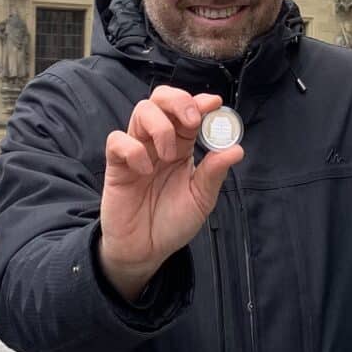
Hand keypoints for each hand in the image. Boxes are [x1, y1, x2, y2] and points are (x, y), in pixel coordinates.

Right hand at [97, 86, 244, 300]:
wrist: (145, 251)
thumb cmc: (172, 222)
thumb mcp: (200, 200)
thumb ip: (214, 173)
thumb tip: (236, 149)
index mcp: (182, 147)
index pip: (187, 111)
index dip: (199, 102)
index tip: (214, 104)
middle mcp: (159, 143)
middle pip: (161, 100)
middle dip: (178, 101)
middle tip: (191, 121)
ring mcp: (136, 151)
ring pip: (141, 112)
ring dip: (160, 127)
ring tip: (168, 156)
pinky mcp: (116, 165)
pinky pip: (117, 140)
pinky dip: (133, 149)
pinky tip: (144, 170)